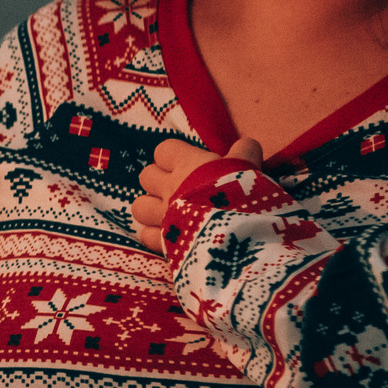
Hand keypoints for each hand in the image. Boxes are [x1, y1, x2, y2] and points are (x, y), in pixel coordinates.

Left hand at [131, 136, 258, 252]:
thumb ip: (244, 153)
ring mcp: (163, 215)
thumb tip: (246, 145)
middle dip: (158, 182)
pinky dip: (155, 237)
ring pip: (139, 206)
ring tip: (168, 214)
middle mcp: (170, 187)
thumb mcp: (248, 167)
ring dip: (151, 210)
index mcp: (188, 165)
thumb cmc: (242, 195)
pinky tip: (169, 238)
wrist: (237, 236)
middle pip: (147, 176)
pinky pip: (146, 236)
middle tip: (178, 190)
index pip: (164, 150)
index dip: (174, 156)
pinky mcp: (162, 242)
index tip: (188, 164)